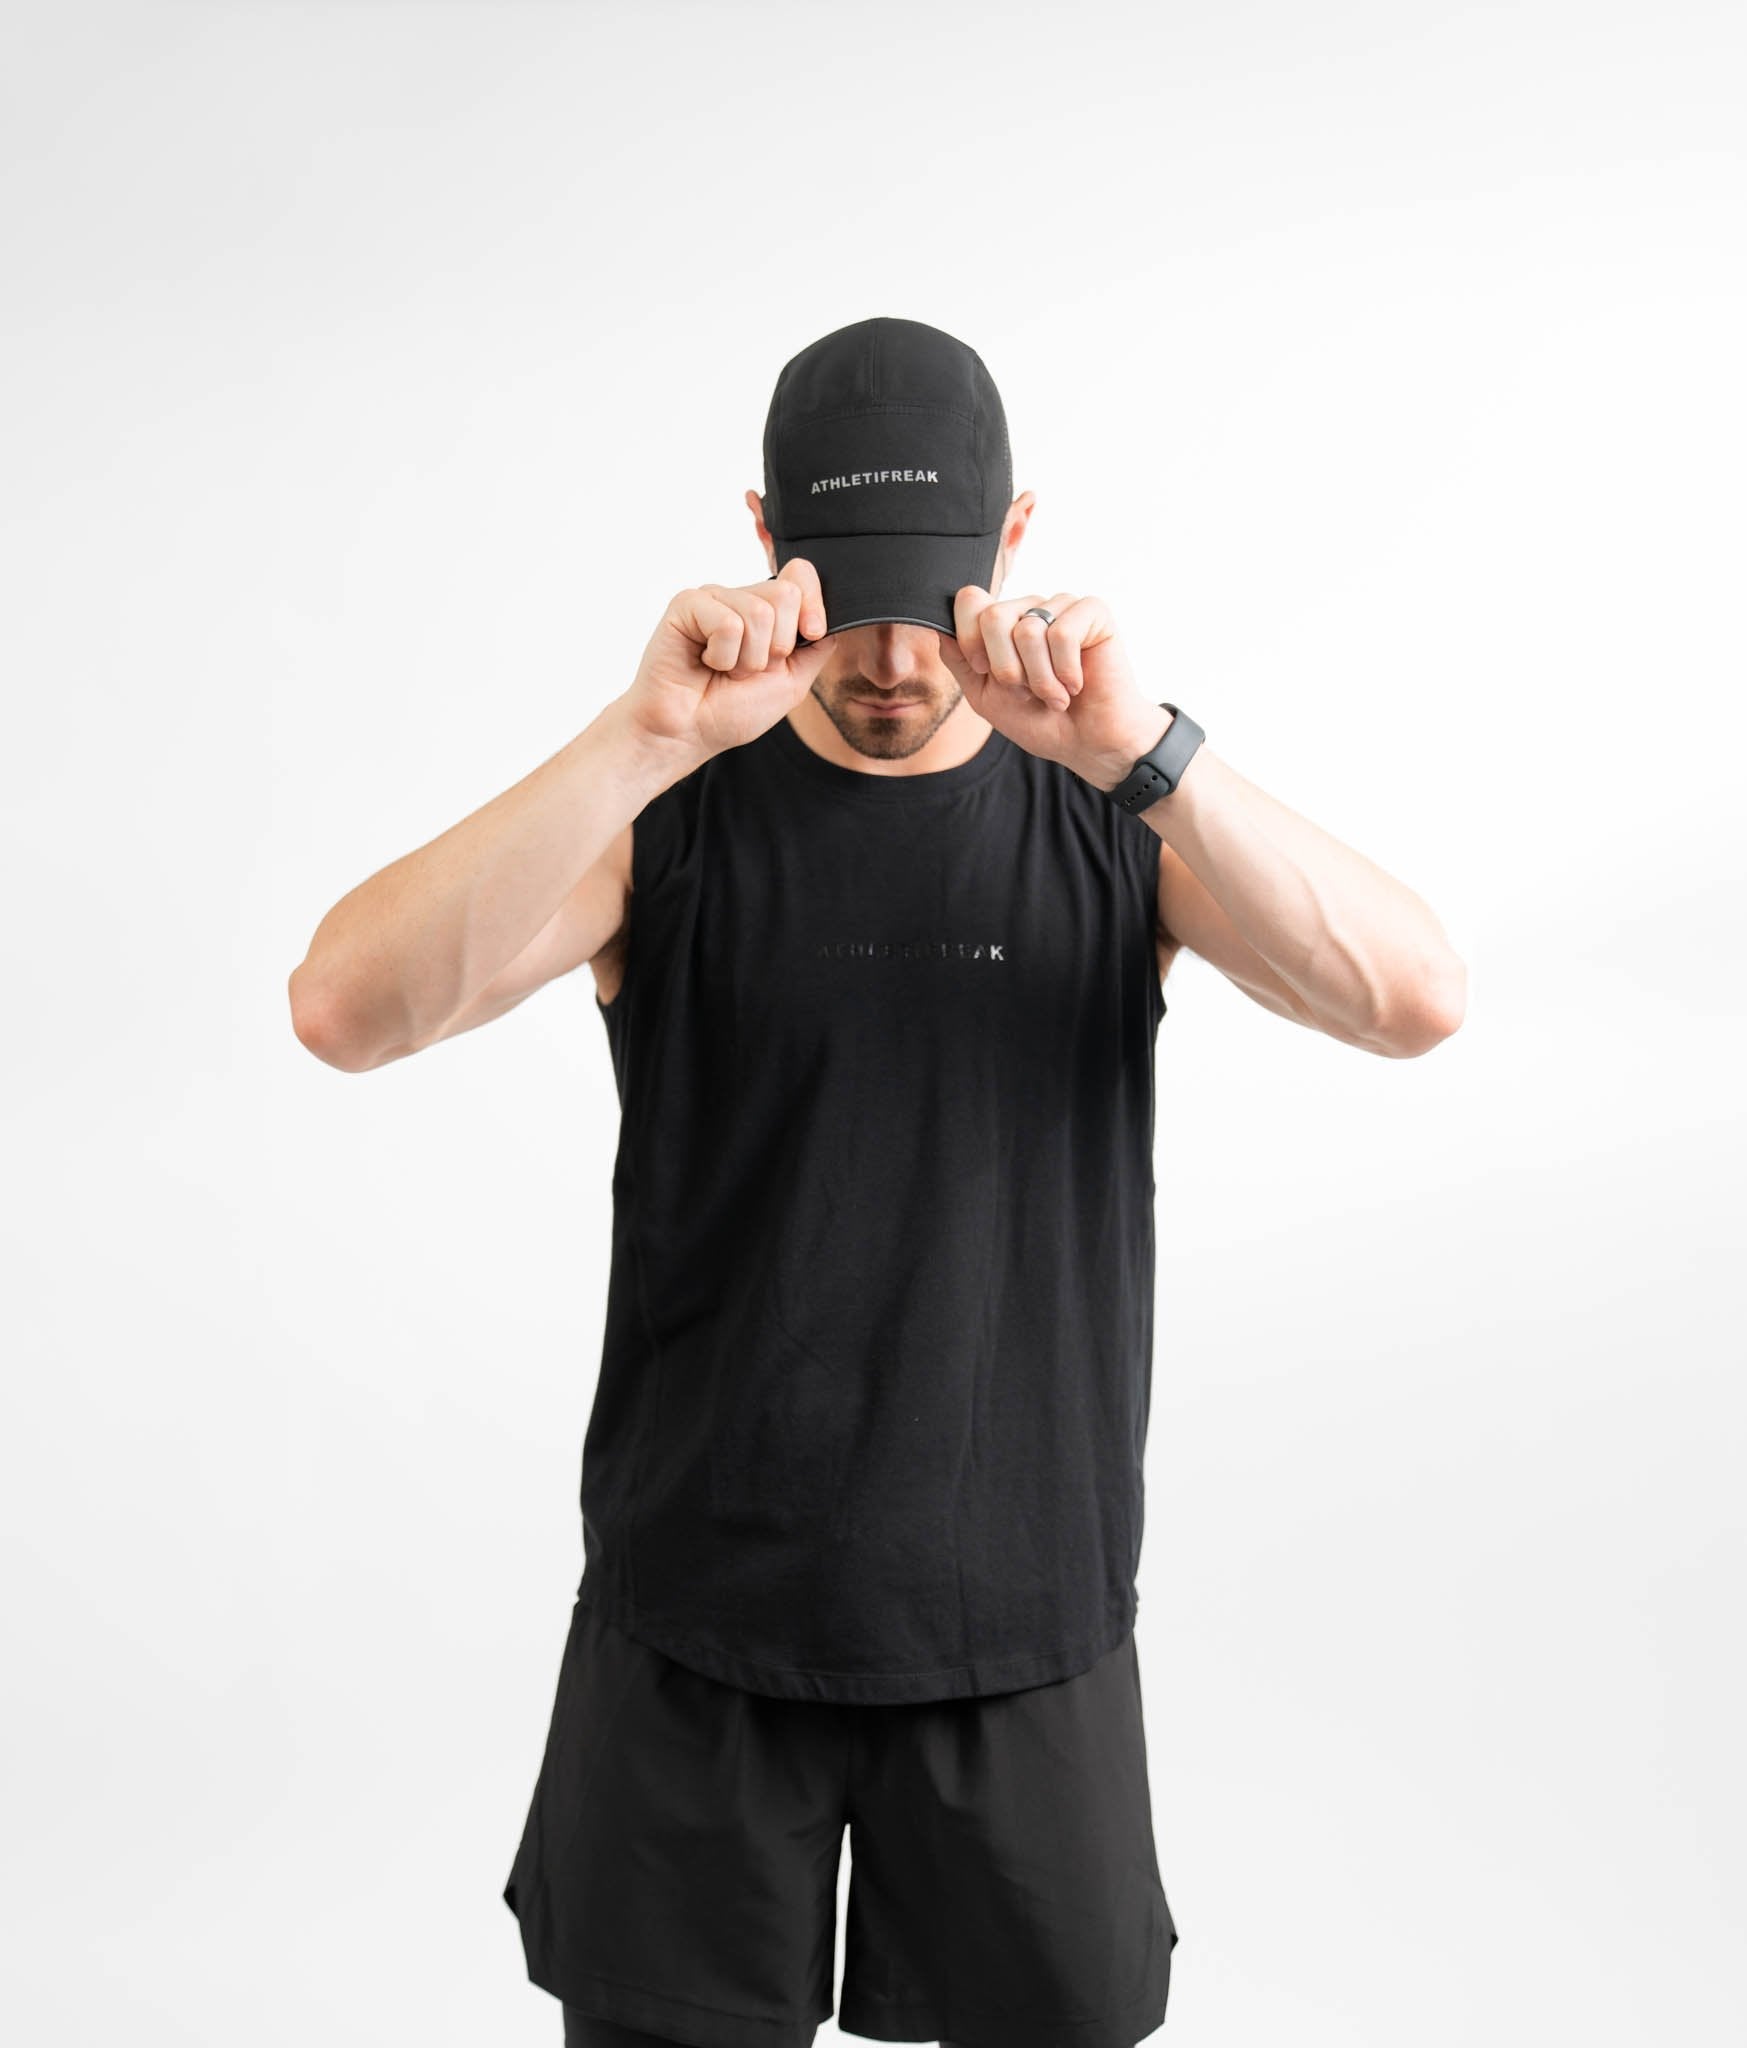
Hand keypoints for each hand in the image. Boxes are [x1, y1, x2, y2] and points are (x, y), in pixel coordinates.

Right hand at [621, 560, 836, 759]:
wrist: (686, 733)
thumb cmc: (730, 711)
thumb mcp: (792, 682)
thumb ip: (817, 647)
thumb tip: (834, 617)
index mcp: (767, 612)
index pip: (801, 576)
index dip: (814, 604)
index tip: (811, 634)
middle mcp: (741, 599)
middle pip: (786, 594)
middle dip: (775, 646)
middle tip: (746, 669)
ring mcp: (714, 598)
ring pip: (759, 612)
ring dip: (747, 659)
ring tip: (723, 670)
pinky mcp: (687, 604)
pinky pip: (727, 623)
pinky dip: (722, 656)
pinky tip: (704, 662)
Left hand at [938, 586, 1170, 789]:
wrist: (1087, 743)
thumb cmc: (1040, 720)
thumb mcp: (985, 695)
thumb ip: (960, 661)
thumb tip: (940, 628)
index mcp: (1002, 622)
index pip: (970, 601)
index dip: (971, 641)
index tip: (987, 672)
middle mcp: (1030, 607)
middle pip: (994, 616)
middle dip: (1006, 668)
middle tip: (1028, 690)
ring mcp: (1062, 606)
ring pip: (1028, 629)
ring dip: (1040, 678)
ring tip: (1055, 694)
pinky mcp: (1093, 612)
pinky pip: (1062, 633)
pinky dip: (1066, 671)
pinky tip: (1077, 684)